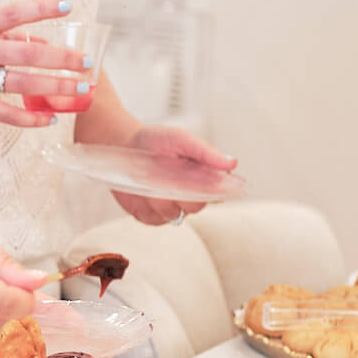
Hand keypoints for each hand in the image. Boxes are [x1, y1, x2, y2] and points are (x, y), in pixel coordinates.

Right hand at [0, 0, 89, 127]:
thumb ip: (1, 33)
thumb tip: (38, 39)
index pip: (16, 12)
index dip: (43, 8)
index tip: (68, 5)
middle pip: (30, 53)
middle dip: (63, 58)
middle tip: (86, 62)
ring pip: (25, 83)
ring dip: (56, 86)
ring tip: (81, 89)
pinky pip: (7, 114)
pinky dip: (31, 118)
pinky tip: (50, 118)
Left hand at [111, 125, 237, 225]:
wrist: (126, 145)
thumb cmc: (157, 141)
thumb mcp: (183, 139)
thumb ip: (206, 152)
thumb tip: (231, 163)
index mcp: (204, 179)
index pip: (217, 193)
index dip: (209, 189)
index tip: (196, 178)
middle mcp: (190, 196)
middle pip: (196, 206)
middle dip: (181, 191)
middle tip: (166, 173)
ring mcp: (171, 207)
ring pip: (173, 213)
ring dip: (159, 197)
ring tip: (148, 177)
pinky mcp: (151, 216)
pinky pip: (152, 218)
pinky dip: (144, 204)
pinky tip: (140, 188)